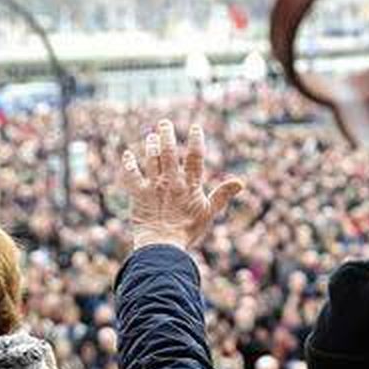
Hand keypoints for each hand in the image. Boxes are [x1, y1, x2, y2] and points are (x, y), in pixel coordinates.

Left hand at [121, 119, 243, 251]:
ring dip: (151, 146)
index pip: (195, 157)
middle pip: (168, 152)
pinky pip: (132, 174)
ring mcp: (153, 186)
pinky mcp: (138, 194)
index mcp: (189, 185)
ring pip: (151, 159)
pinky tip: (127, 154)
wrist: (163, 245)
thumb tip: (241, 182)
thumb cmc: (188, 231)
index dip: (196, 140)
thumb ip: (222, 195)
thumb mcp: (209, 213)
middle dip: (167, 135)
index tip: (195, 128)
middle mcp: (171, 181)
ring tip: (151, 136)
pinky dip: (129, 163)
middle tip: (164, 123)